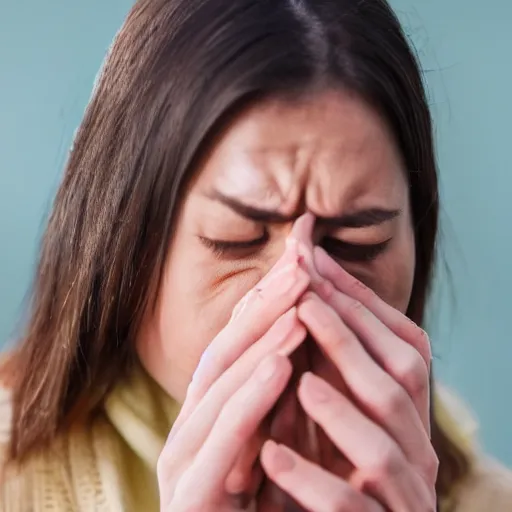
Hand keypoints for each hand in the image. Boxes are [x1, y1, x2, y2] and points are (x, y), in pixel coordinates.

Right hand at [157, 242, 309, 510]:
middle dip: (265, 306)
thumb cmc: (254, 509)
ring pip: (219, 385)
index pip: (237, 344)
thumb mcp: (269, 443)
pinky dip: (251, 399)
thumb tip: (302, 343)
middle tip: (301, 263)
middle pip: (227, 351)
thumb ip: (276, 397)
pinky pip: (223, 440)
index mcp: (210, 411)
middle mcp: (191, 425)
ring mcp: (184, 459)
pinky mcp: (191, 495)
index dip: (267, 300)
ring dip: (261, 342)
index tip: (301, 262)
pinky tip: (280, 368)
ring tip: (298, 304)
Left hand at [259, 227, 436, 509]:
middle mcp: (415, 450)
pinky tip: (272, 455)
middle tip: (305, 300)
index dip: (364, 303)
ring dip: (340, 410)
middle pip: (400, 383)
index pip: (404, 347)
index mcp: (408, 416)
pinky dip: (312, 479)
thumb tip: (306, 294)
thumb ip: (330, 364)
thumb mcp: (339, 411)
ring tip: (300, 381)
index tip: (319, 264)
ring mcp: (403, 496)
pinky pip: (350, 507)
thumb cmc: (336, 466)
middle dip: (352, 338)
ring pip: (382, 449)